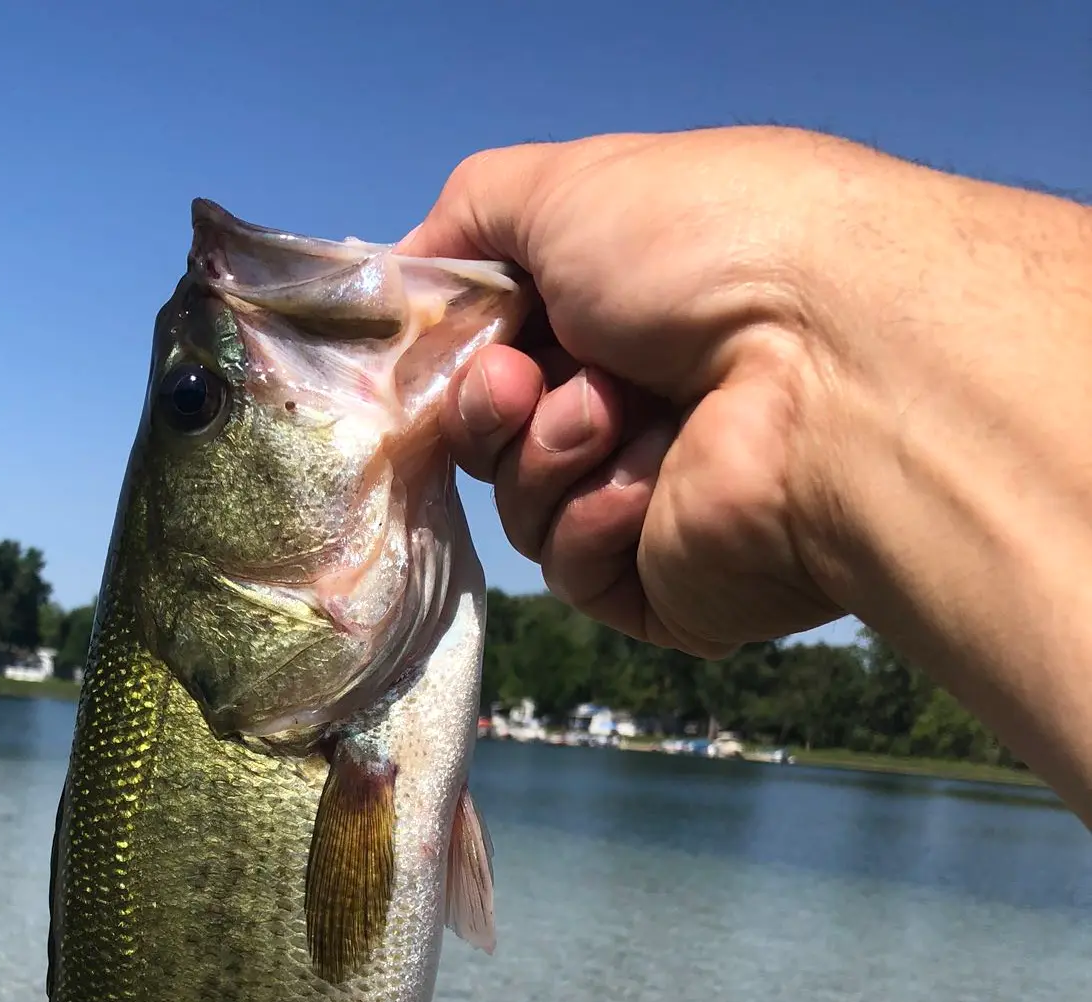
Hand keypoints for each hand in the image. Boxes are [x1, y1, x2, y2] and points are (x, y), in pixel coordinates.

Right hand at [400, 127, 887, 655]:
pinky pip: (569, 569)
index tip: (460, 339)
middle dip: (493, 406)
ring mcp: (656, 502)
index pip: (492, 355)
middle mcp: (641, 406)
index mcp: (624, 317)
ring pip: (522, 506)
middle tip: (531, 381)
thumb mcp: (566, 186)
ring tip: (621, 417)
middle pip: (493, 437)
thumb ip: (470, 216)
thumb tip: (407, 275)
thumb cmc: (705, 251)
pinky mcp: (665, 586)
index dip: (458, 353)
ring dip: (552, 455)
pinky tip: (656, 481)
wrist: (823, 363)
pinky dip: (594, 518)